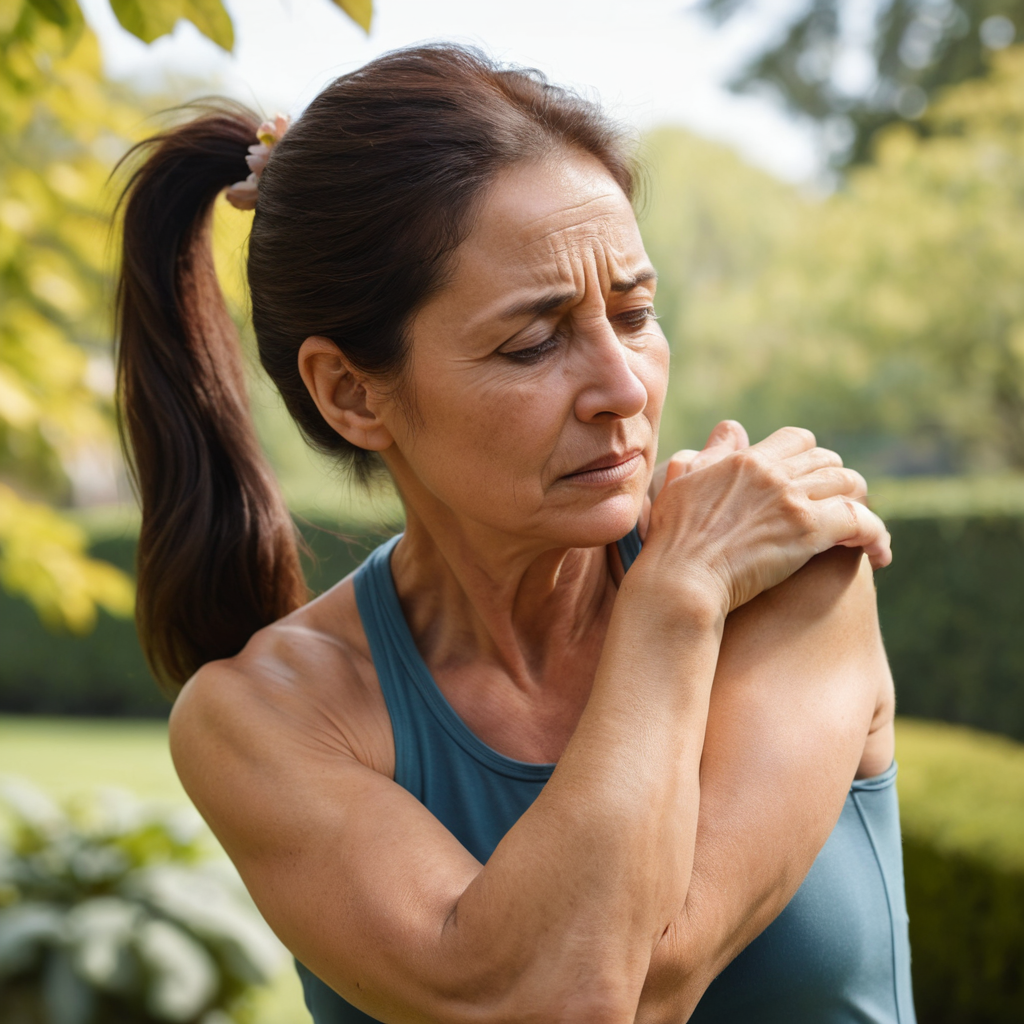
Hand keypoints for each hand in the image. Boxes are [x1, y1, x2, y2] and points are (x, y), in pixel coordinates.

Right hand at [638, 424, 891, 616]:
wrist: (681, 580)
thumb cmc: (673, 540)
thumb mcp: (679, 483)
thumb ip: (709, 452)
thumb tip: (732, 429)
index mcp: (745, 460)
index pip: (797, 439)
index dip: (810, 457)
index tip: (810, 481)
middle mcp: (773, 472)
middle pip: (828, 460)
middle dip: (837, 481)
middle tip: (838, 508)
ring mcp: (792, 500)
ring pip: (849, 484)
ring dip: (858, 504)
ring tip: (859, 530)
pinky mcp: (809, 532)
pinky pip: (862, 521)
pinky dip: (877, 536)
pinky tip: (879, 556)